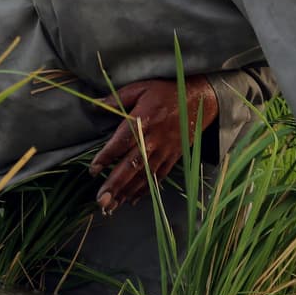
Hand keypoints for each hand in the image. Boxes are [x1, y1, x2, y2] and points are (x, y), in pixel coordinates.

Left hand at [89, 76, 218, 213]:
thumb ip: (117, 98)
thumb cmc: (167, 91)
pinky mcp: (173, 156)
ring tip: (111, 207)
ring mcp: (165, 150)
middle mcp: (154, 138)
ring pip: (144, 175)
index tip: (93, 170)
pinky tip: (132, 199)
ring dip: (127, 192)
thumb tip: (94, 106)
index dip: (107, 156)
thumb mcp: (141, 87)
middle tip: (101, 201)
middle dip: (116, 184)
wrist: (201, 100)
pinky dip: (145, 189)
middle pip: (133, 165)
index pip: (123, 140)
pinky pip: (158, 176)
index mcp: (144, 119)